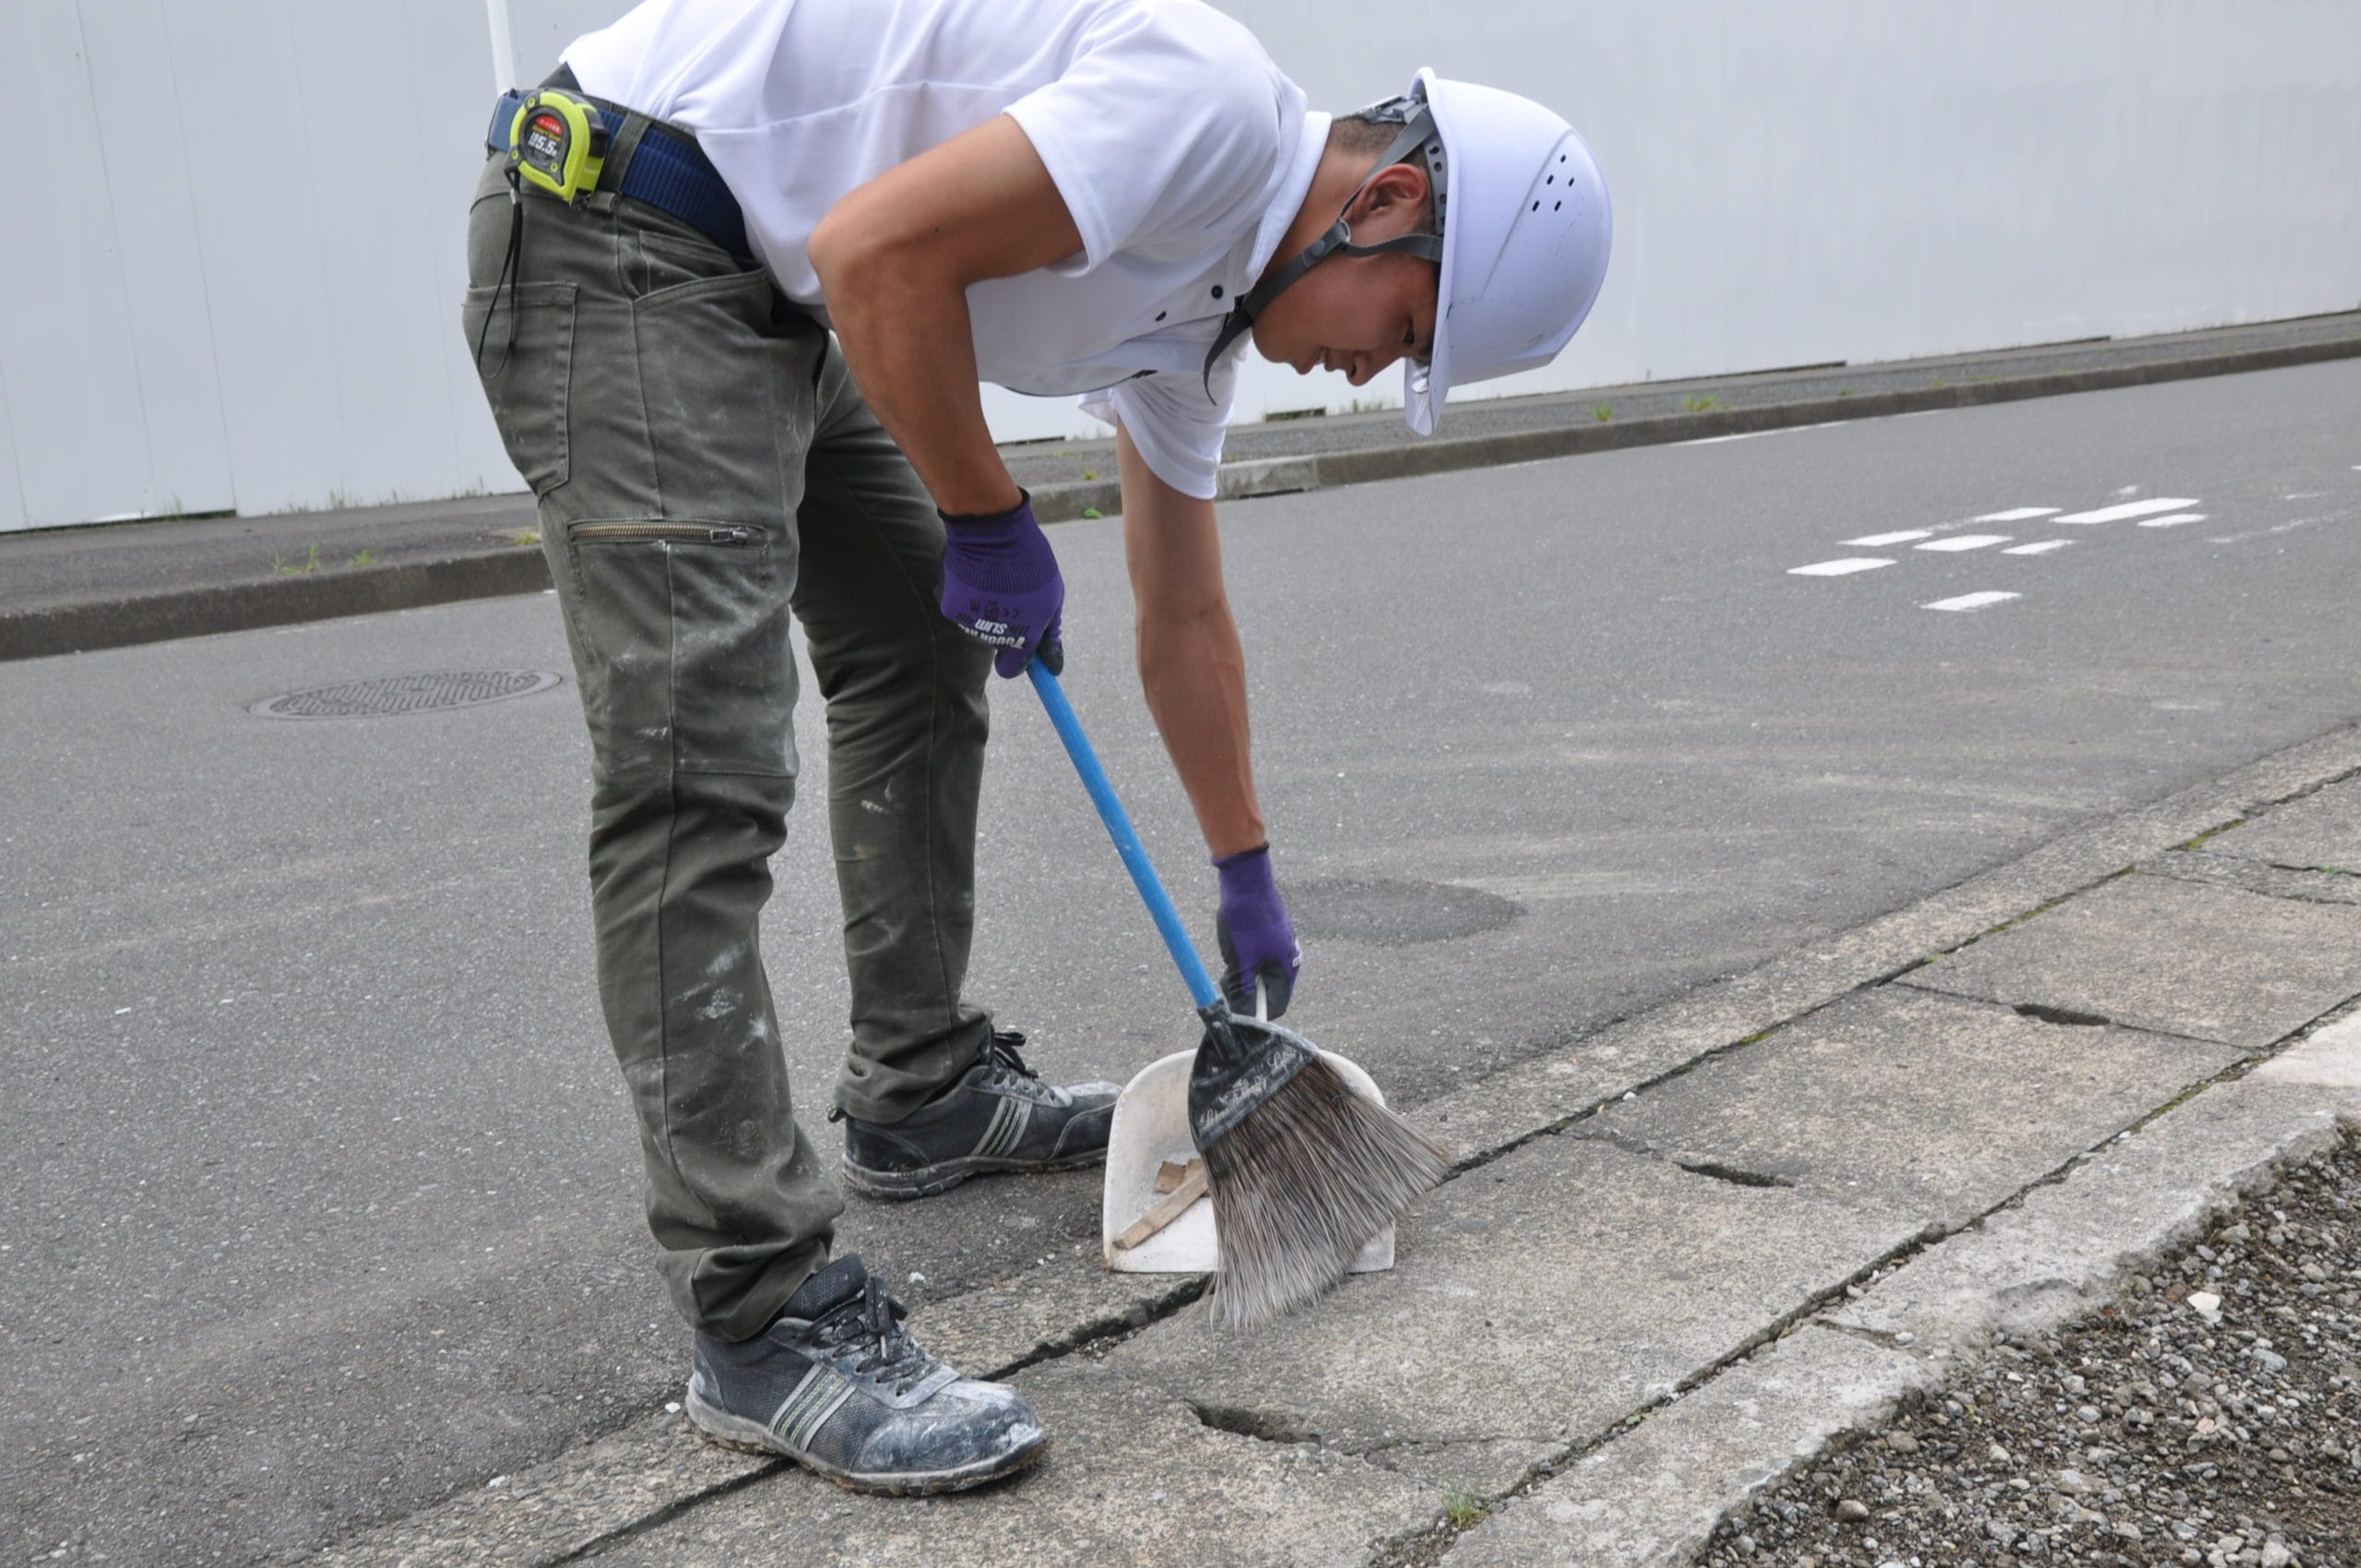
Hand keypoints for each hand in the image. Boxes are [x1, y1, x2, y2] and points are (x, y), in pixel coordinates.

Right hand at [939, 492, 1063, 677]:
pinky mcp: (950, 607)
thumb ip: (1051, 633)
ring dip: (988, 608)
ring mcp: (970, 622)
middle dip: (1007, 624)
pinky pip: (963, 609)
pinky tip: (977, 575)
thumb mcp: (1053, 596)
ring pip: (980, 625)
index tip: (1023, 650)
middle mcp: (993, 636)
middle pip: (998, 642)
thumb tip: (1053, 666)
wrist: (991, 530)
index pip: (1012, 668)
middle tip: (1013, 592)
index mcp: (1023, 637)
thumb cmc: (1029, 560)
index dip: (1018, 660)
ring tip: (995, 578)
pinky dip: (969, 596)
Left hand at [1213, 845, 1300, 1018]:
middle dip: (1246, 986)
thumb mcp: (1241, 962)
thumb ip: (1243, 991)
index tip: (1235, 1003)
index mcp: (1287, 968)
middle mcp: (1289, 957)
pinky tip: (1236, 936)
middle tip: (1229, 973)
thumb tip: (1243, 1015)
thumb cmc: (1246, 921)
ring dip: (1243, 968)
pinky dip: (1245, 953)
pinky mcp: (1272, 930)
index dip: (1255, 1011)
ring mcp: (1281, 942)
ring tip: (1232, 951)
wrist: (1246, 879)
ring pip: (1260, 968)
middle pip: (1267, 987)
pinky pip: (1258, 952)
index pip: (1276, 1005)